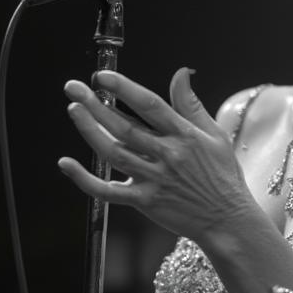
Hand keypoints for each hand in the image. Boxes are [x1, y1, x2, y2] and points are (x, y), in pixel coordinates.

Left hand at [58, 67, 257, 243]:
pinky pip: (108, 191)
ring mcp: (154, 179)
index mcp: (184, 135)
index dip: (124, 88)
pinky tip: (66, 164)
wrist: (227, 219)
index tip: (102, 76)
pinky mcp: (144, 202)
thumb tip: (181, 72)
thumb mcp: (214, 134)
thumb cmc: (222, 176)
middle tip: (74, 88)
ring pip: (113, 153)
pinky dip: (85, 179)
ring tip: (74, 111)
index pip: (149, 105)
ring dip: (90, 131)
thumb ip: (191, 104)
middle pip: (124, 126)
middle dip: (96, 105)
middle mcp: (167, 155)